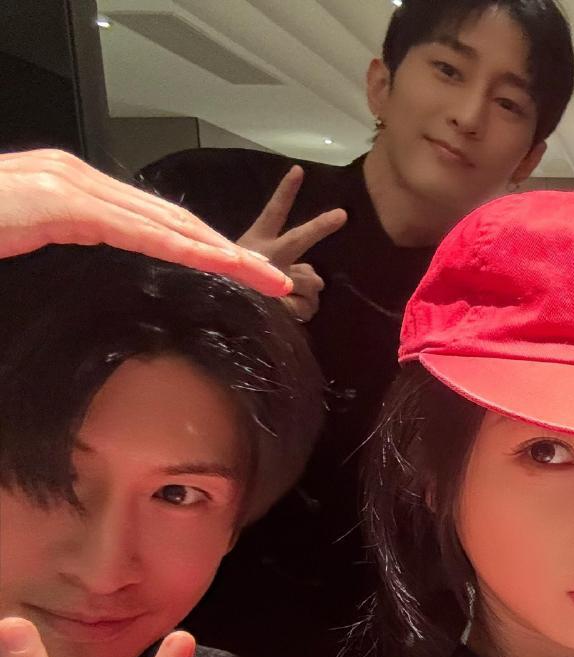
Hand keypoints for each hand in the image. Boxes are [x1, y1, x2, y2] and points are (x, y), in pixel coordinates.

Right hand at [0, 149, 290, 295]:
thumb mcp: (28, 252)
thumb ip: (68, 256)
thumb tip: (103, 295)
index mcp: (74, 194)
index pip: (157, 225)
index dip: (209, 249)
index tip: (250, 277)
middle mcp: (79, 180)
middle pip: (174, 221)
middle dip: (233, 252)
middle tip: (282, 284)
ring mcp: (70, 185)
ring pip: (167, 224)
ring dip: (225, 253)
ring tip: (270, 280)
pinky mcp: (61, 202)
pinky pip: (135, 230)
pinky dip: (183, 248)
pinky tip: (220, 265)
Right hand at [236, 166, 346, 320]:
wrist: (220, 314)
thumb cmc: (235, 288)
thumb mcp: (257, 272)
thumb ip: (292, 270)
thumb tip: (318, 278)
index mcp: (257, 243)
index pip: (274, 212)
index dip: (286, 191)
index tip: (299, 170)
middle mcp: (269, 255)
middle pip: (300, 238)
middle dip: (321, 226)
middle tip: (342, 214)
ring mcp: (278, 277)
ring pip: (313, 280)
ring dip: (308, 292)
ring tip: (288, 301)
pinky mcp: (284, 300)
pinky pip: (310, 304)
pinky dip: (305, 310)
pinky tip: (288, 314)